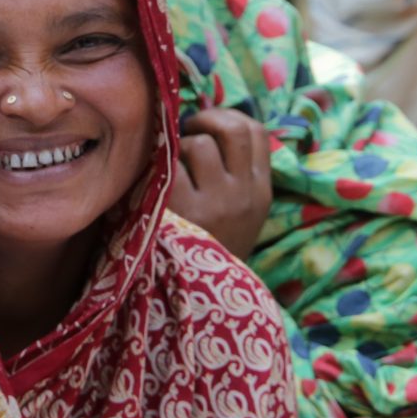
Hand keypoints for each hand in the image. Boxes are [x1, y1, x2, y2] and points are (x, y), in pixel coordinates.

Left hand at [168, 109, 272, 258]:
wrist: (202, 300)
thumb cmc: (211, 249)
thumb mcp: (241, 215)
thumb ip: (235, 175)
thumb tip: (208, 125)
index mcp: (261, 193)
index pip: (257, 132)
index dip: (229, 117)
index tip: (207, 127)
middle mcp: (245, 195)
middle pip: (233, 128)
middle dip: (205, 120)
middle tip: (185, 132)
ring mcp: (217, 204)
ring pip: (199, 144)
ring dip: (178, 147)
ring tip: (169, 169)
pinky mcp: (186, 214)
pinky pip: (170, 167)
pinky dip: (158, 169)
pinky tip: (155, 187)